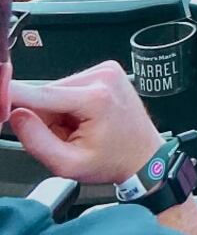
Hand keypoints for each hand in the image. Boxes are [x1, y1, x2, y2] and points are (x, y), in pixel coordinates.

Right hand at [7, 62, 164, 183]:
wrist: (145, 156)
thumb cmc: (112, 161)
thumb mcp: (68, 164)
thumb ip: (36, 141)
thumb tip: (16, 115)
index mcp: (96, 98)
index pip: (42, 94)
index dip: (13, 96)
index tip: (0, 97)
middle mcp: (103, 76)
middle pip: (47, 93)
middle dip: (45, 116)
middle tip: (63, 136)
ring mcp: (106, 70)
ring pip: (56, 90)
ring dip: (58, 111)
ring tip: (78, 129)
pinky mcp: (106, 70)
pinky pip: (70, 87)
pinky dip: (69, 104)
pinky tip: (84, 118)